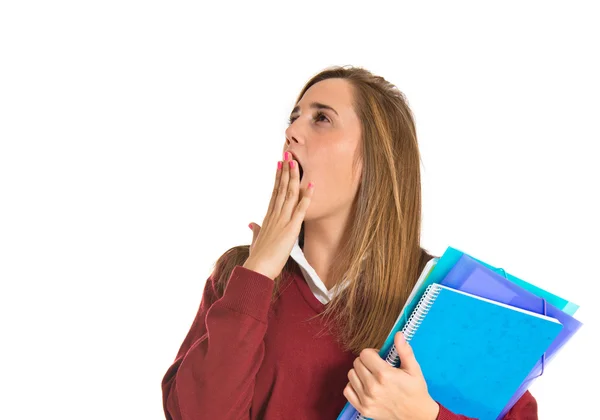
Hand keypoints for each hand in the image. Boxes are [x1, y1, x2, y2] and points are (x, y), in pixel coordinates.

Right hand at [244, 151, 313, 279]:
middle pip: (281, 188)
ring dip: (293, 177)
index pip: (274, 192)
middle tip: (288, 153)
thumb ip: (254, 231)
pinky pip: (300, 209)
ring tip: (295, 161)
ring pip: (289, 194)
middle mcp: (274, 215)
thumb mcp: (255, 241)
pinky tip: (311, 185)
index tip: (280, 163)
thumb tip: (251, 224)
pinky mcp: (291, 228)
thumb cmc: (257, 257)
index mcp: (268, 217)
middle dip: (285, 170)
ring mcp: (282, 220)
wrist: (257, 268)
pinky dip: (306, 196)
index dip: (278, 177)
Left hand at [344, 332, 439, 419]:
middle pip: (357, 363)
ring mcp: (367, 399)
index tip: (379, 358)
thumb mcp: (414, 369)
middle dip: (366, 362)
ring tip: (371, 377)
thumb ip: (404, 350)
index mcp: (385, 375)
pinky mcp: (363, 408)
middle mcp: (373, 387)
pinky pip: (347, 390)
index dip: (372, 353)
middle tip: (377, 367)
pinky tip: (364, 386)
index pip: (365, 354)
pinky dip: (353, 386)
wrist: (416, 416)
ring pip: (351, 375)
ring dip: (359, 373)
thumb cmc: (415, 391)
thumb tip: (398, 334)